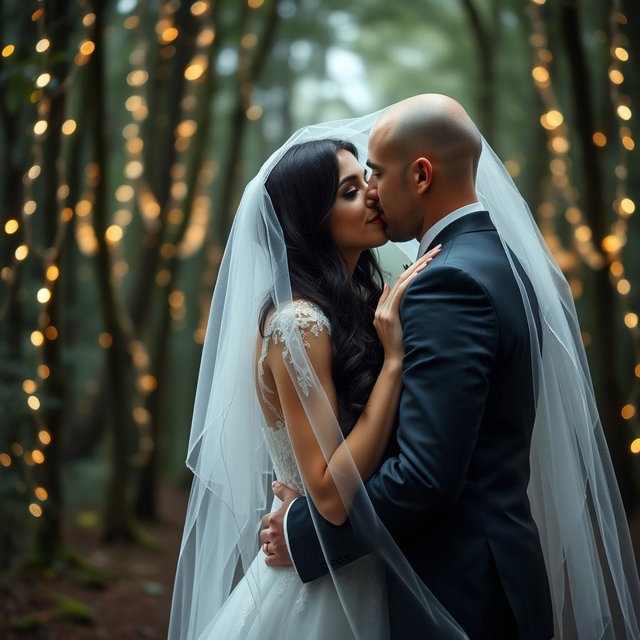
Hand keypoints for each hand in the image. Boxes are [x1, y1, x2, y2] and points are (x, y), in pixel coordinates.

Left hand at [259, 481, 299, 566]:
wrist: (314, 535)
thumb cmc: (304, 516)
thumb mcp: (293, 498)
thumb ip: (283, 491)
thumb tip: (274, 484)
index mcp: (274, 519)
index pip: (266, 520)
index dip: (270, 521)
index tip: (275, 522)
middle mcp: (272, 534)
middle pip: (263, 534)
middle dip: (268, 534)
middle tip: (275, 534)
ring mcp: (276, 547)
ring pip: (265, 548)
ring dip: (268, 546)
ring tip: (274, 544)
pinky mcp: (281, 559)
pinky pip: (270, 560)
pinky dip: (270, 559)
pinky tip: (274, 557)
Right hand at [373, 245, 441, 360]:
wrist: (394, 360)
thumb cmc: (399, 345)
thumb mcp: (393, 324)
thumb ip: (389, 305)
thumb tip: (388, 285)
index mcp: (383, 308)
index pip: (399, 282)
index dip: (414, 268)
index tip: (428, 259)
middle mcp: (382, 307)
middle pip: (402, 277)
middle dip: (420, 262)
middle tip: (435, 250)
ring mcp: (384, 311)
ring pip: (403, 281)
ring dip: (419, 267)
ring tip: (432, 256)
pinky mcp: (390, 316)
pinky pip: (401, 292)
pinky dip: (412, 280)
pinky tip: (422, 271)